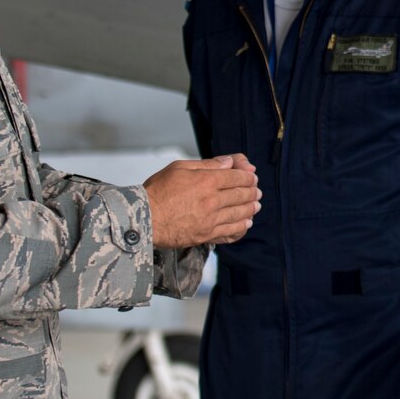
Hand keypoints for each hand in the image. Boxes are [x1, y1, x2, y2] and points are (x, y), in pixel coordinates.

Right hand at [145, 155, 259, 247]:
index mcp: (206, 181)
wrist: (143, 219)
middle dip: (252, 192)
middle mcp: (212, 201)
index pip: (237, 177)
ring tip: (256, 205)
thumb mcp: (179, 168)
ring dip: (251, 208)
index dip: (248, 177)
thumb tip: (228, 162)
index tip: (252, 177)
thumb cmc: (157, 191)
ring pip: (240, 214)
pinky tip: (246, 223)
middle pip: (242, 195)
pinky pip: (231, 232)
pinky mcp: (206, 235)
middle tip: (257, 191)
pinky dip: (242, 227)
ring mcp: (211, 220)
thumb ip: (207, 165)